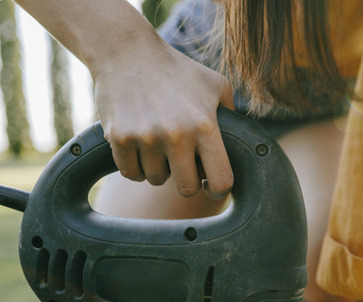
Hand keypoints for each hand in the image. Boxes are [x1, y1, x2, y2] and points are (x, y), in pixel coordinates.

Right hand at [91, 33, 234, 198]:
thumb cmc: (176, 69)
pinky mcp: (119, 138)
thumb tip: (243, 143)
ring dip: (158, 170)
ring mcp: (146, 137)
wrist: (127, 51)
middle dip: (186, 182)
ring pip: (155, 180)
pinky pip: (130, 173)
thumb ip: (231, 115)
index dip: (218, 189)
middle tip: (182, 167)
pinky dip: (135, 167)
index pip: (221, 180)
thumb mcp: (215, 85)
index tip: (211, 186)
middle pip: (186, 189)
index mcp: (205, 125)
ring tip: (159, 148)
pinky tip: (140, 150)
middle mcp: (177, 134)